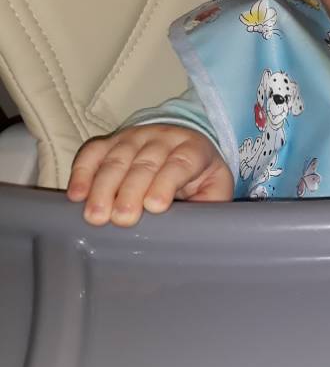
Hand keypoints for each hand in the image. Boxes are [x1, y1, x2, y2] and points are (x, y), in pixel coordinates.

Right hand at [67, 124, 233, 226]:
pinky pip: (93, 153)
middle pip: (145, 163)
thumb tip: (199, 228)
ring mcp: (134, 137)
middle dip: (131, 191)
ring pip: (117, 159)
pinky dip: (82, 172)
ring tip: (96, 215)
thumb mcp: (215, 188)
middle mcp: (162, 138)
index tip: (155, 206)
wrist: (184, 144)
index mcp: (193, 148)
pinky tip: (76, 195)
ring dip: (103, 188)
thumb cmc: (200, 176)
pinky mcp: (111, 141)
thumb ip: (210, 205)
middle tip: (122, 219)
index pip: (180, 162)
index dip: (166, 183)